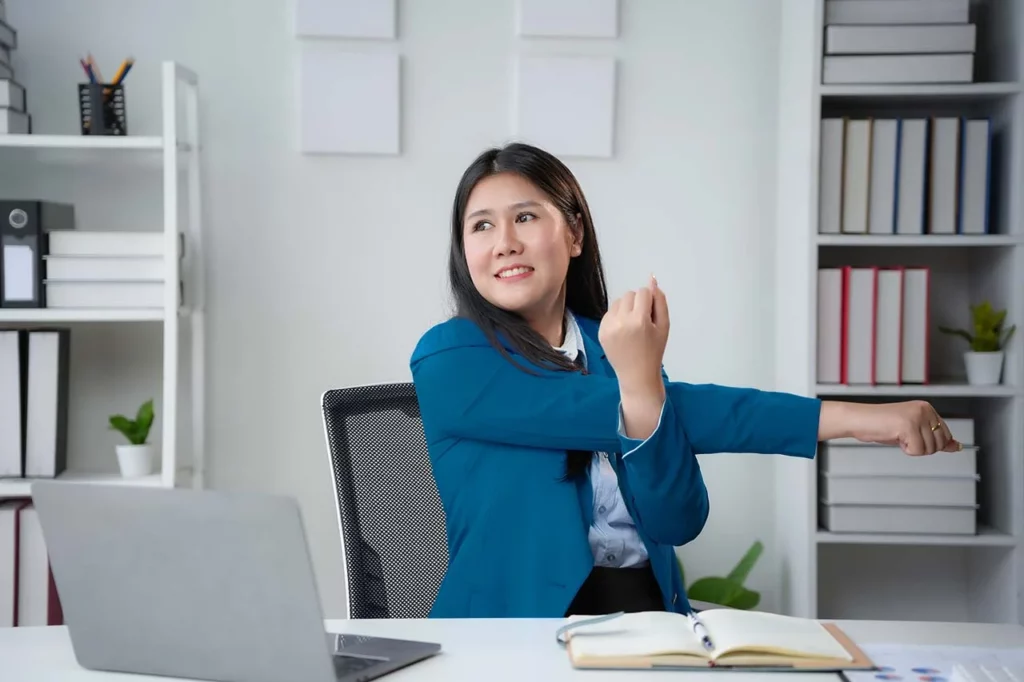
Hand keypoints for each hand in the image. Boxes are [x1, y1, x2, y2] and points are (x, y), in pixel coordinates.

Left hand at [599, 275, 668, 396]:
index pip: (643, 292)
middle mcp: (621, 321)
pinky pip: (609, 312)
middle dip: (637, 303)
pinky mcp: (600, 331)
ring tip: (632, 326)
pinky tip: (623, 331)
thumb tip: (652, 280)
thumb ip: (660, 301)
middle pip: (629, 294)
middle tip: (642, 321)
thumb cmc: (654, 350)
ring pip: (618, 301)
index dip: (649, 302)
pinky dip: (616, 317)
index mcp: (640, 320)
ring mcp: (608, 326)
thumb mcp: (664, 326)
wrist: (636, 374)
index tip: (651, 316)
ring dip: (626, 308)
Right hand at [822, 400, 962, 455]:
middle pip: (939, 443)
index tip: (919, 440)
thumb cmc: (881, 424)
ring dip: (913, 448)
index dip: (934, 443)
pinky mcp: (909, 426)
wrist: (860, 420)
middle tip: (905, 438)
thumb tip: (955, 446)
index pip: (945, 433)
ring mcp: (917, 417)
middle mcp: (924, 410)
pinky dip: (906, 450)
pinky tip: (895, 438)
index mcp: (926, 408)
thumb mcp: (912, 431)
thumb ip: (934, 437)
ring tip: (898, 436)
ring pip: (929, 449)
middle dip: (923, 446)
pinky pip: (917, 450)